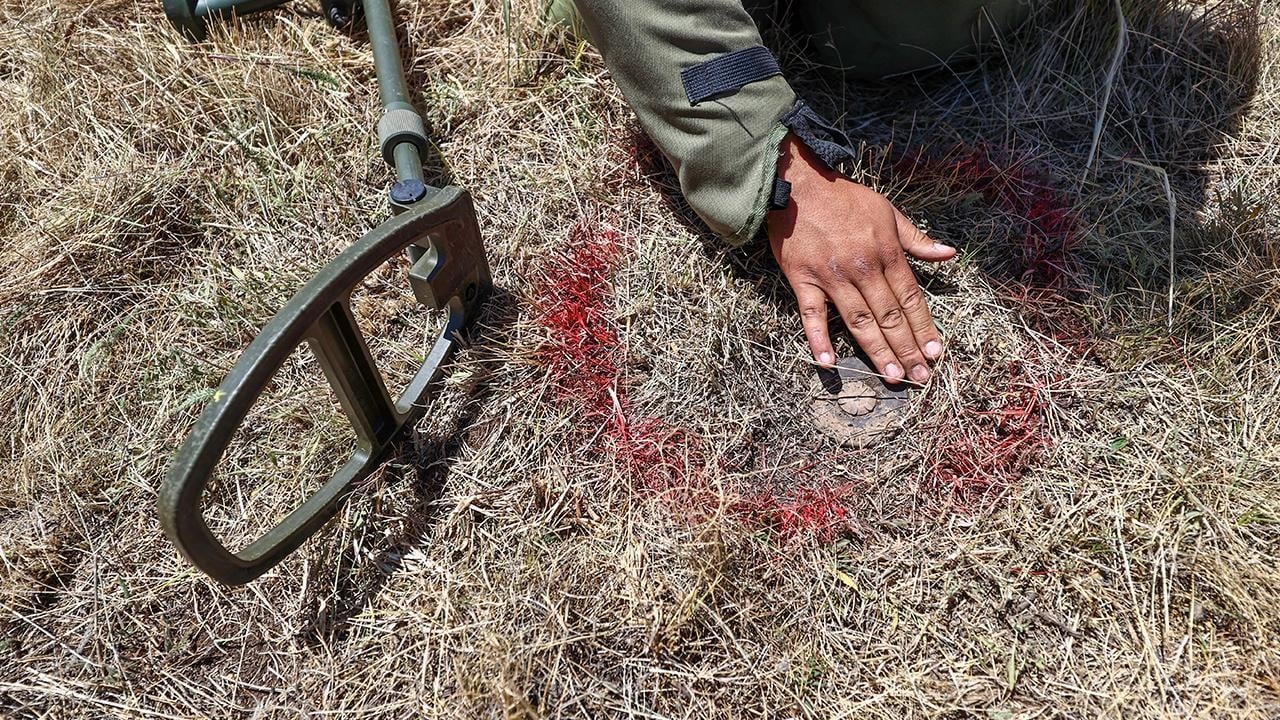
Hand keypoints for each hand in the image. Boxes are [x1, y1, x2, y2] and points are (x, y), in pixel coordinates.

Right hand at [767, 133, 953, 382]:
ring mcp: (831, 277)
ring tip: (892, 376)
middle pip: (889, 315)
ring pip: (858, 320)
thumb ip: (917, 239)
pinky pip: (811, 315)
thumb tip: (949, 254)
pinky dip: (819, 339)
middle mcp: (862, 268)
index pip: (911, 297)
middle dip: (907, 348)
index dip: (924, 327)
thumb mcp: (888, 212)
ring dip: (877, 351)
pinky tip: (829, 363)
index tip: (935, 352)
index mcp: (885, 252)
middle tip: (920, 377)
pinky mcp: (802, 279)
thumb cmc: (845, 198)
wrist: (799, 184)